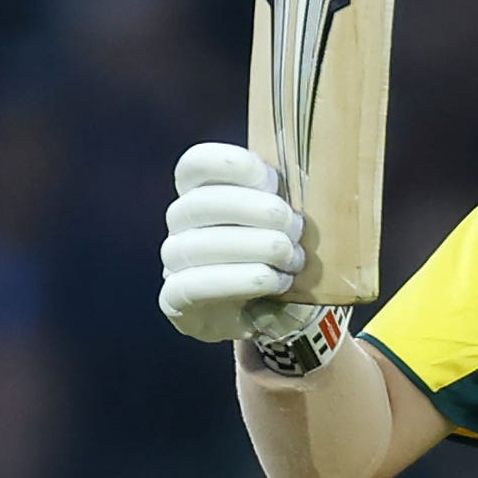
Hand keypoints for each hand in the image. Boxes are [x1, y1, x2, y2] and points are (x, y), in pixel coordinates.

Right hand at [159, 143, 304, 341]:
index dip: (231, 163)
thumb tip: (304, 177)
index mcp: (202, 190)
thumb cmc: (274, 255)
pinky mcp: (175, 298)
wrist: (258, 315)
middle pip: (203, 202)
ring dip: (256, 249)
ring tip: (291, 259)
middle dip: (258, 211)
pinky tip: (273, 281)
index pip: (197, 163)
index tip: (270, 179)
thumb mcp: (281, 219)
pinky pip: (194, 285)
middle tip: (294, 228)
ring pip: (199, 245)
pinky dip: (240, 281)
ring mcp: (173, 259)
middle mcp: (180, 220)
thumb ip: (281, 195)